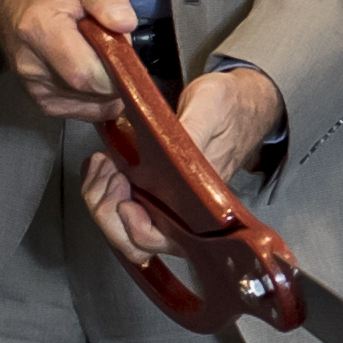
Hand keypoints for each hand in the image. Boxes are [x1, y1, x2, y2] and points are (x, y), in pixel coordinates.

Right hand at [0, 0, 138, 120]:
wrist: (13, 5)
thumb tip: (125, 23)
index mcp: (41, 31)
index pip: (87, 73)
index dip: (116, 68)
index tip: (122, 50)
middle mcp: (33, 67)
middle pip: (92, 91)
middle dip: (115, 75)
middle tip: (112, 50)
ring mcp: (36, 89)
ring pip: (93, 106)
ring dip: (106, 86)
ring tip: (96, 58)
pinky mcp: (43, 103)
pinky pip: (85, 111)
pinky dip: (97, 96)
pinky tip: (89, 72)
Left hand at [76, 68, 276, 278]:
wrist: (241, 101)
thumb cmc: (229, 106)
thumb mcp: (210, 108)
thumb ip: (192, 132)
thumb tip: (172, 156)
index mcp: (202, 202)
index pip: (160, 239)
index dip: (134, 226)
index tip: (124, 189)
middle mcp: (182, 211)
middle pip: (133, 241)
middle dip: (107, 211)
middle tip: (108, 171)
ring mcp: (165, 203)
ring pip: (121, 227)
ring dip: (101, 198)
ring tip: (103, 163)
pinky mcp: (153, 190)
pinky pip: (119, 205)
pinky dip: (101, 188)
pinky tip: (102, 164)